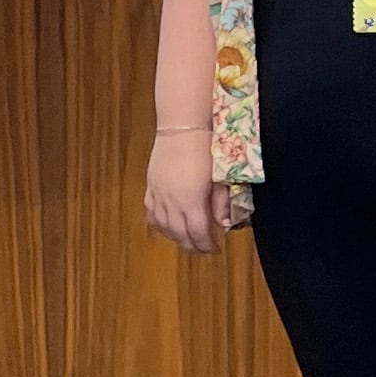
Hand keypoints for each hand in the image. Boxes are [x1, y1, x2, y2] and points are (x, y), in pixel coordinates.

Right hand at [144, 131, 221, 253]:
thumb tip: (224, 224)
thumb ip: (221, 202)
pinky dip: (159, 225)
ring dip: (175, 238)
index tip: (215, 250)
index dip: (206, 246)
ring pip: (163, 227)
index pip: (198, 234)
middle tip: (203, 250)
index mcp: (191, 200)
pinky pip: (151, 214)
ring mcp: (158, 195)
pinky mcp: (151, 186)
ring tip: (187, 241)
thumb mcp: (220, 176)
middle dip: (192, 246)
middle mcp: (172, 201)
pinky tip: (167, 226)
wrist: (182, 126)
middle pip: (180, 235)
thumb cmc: (205, 148)